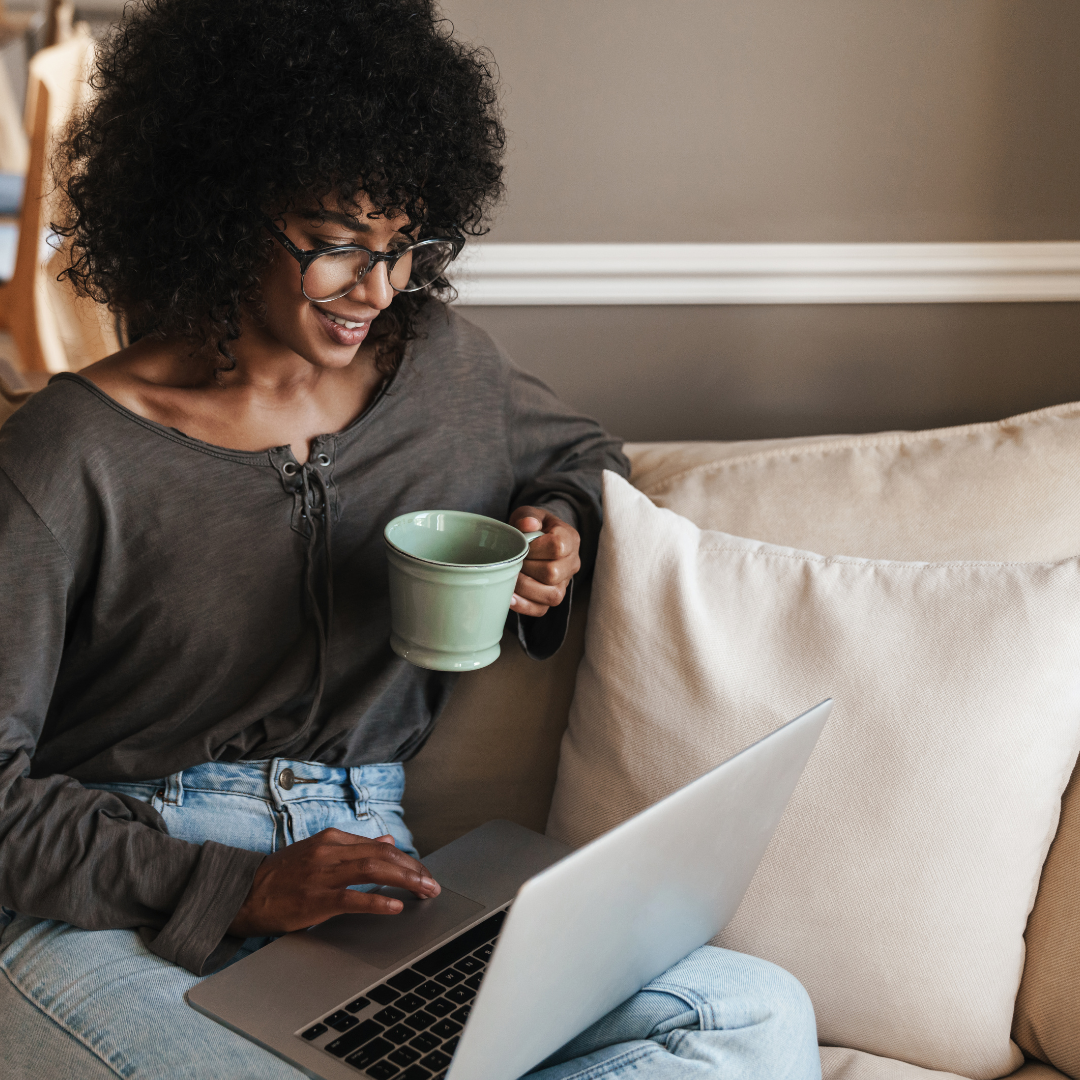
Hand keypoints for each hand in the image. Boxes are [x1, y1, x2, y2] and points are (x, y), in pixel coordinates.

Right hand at [228, 830, 439, 937]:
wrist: (242, 893)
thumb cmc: (282, 876)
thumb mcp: (319, 851)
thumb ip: (354, 846)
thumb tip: (388, 840)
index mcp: (332, 839)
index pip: (380, 846)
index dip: (407, 860)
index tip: (424, 873)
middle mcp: (330, 851)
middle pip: (383, 855)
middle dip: (413, 869)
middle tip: (433, 885)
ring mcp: (322, 874)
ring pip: (373, 869)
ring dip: (404, 880)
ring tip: (424, 891)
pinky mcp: (314, 899)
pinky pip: (351, 898)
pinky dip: (376, 900)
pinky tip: (394, 906)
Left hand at [508, 506, 580, 617]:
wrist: (536, 540)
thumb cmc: (532, 527)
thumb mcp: (529, 514)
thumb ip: (528, 516)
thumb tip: (528, 524)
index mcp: (570, 539)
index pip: (558, 547)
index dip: (535, 548)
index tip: (522, 545)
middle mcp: (572, 564)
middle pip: (553, 573)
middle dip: (527, 569)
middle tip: (513, 562)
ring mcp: (564, 584)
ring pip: (552, 596)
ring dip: (526, 588)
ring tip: (510, 577)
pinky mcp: (552, 598)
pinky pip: (542, 609)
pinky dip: (524, 605)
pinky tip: (509, 597)